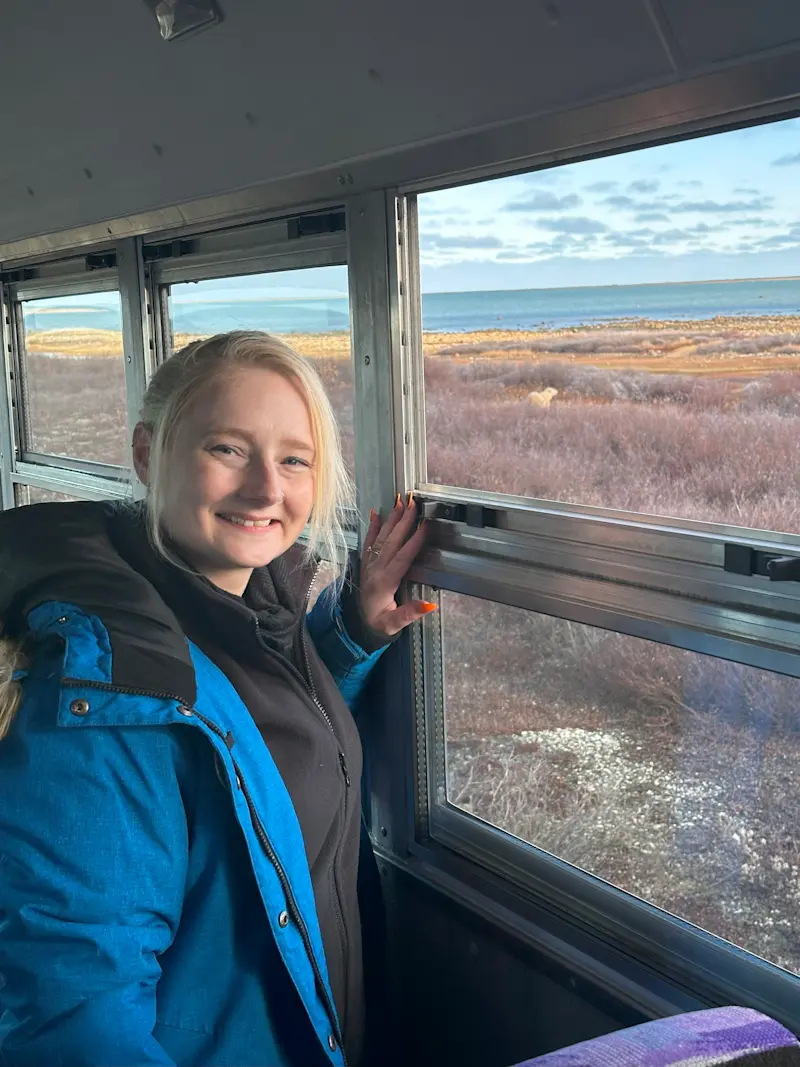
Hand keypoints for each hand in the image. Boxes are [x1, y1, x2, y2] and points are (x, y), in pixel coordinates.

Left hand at [358, 494, 435, 636]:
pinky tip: (376, 513)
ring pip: (381, 538)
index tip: (425, 525)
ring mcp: (368, 565)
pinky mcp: (365, 564)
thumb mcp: (394, 624)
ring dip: (391, 519)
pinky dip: (373, 527)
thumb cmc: (379, 624)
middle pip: (391, 541)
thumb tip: (429, 605)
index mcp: (384, 582)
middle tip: (413, 503)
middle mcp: (375, 569)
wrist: (357, 627)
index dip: (414, 541)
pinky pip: (368, 542)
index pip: (402, 558)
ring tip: (400, 502)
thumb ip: (410, 614)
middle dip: (403, 521)